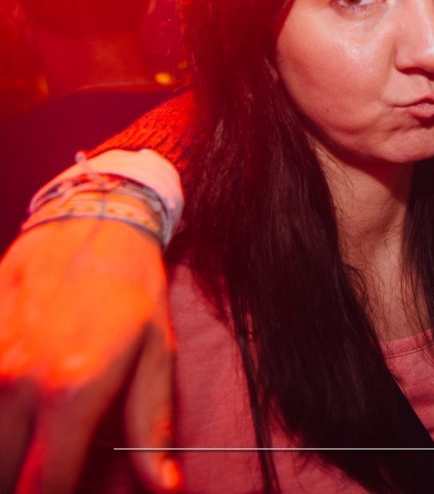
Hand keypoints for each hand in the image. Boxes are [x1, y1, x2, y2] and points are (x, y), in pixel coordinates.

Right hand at [0, 219, 178, 493]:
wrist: (90, 221)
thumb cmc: (132, 288)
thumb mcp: (156, 354)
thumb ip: (150, 426)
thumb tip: (163, 486)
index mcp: (70, 393)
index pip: (41, 487)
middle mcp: (16, 385)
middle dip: (20, 487)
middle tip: (47, 475)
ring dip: (2, 456)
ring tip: (28, 448)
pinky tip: (14, 418)